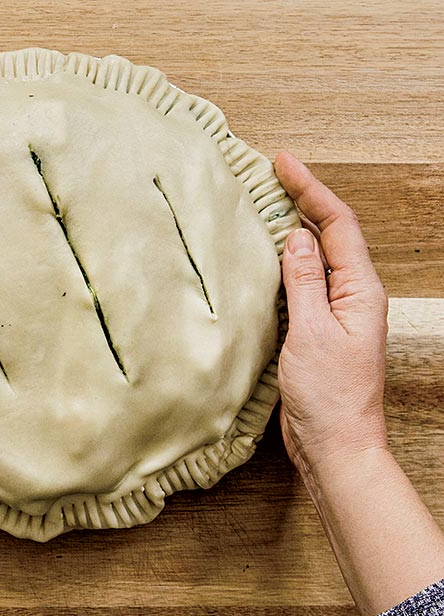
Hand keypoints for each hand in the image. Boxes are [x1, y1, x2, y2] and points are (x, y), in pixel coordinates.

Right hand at [274, 151, 388, 481]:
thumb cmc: (331, 398)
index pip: (337, 225)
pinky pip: (300, 286)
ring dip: (290, 230)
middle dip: (302, 200)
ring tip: (262, 207)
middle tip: (269, 176)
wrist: (334, 446)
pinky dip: (281, 265)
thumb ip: (304, 283)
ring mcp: (334, 314)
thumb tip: (295, 237)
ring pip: (312, 259)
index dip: (311, 189)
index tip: (283, 163)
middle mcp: (351, 297)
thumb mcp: (313, 334)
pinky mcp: (315, 331)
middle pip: (329, 235)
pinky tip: (262, 260)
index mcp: (360, 292)